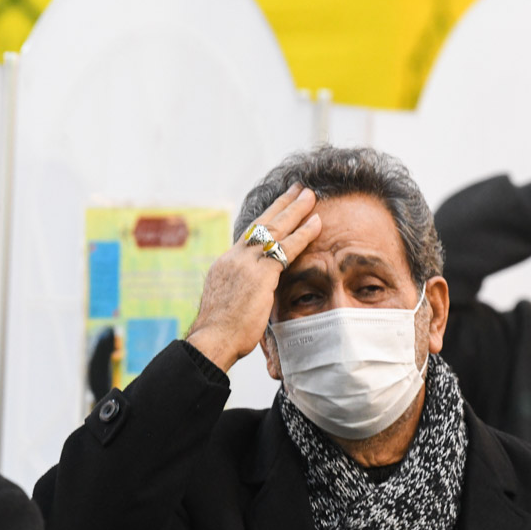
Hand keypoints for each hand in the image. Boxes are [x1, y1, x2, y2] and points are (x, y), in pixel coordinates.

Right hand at [186, 184, 321, 370]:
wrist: (212, 340)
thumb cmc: (220, 334)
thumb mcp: (228, 305)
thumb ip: (241, 294)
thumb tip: (250, 299)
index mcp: (224, 265)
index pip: (248, 238)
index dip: (265, 222)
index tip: (276, 210)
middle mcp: (233, 258)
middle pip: (260, 224)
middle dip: (281, 205)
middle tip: (296, 189)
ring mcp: (246, 264)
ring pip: (275, 229)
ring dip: (295, 210)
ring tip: (310, 195)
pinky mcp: (260, 274)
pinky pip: (287, 247)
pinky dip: (304, 234)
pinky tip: (317, 222)